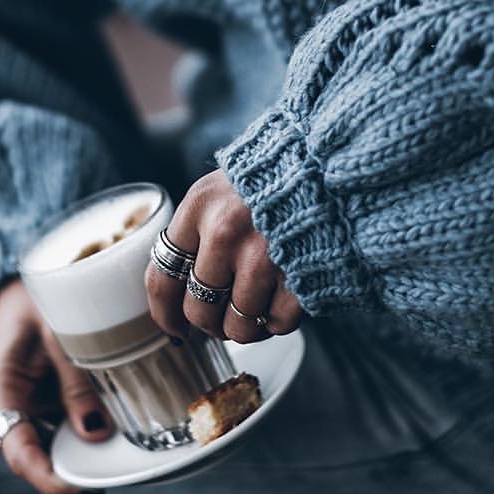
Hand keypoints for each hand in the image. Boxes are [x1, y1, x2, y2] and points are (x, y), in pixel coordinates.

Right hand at [0, 280, 111, 493]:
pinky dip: (85, 429)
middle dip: (74, 468)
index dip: (50, 477)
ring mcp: (24, 407)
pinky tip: (114, 428)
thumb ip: (74, 383)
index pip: (19, 453)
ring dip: (82, 449)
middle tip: (116, 473)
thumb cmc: (36, 301)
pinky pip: (61, 425)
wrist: (24, 284)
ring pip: (53, 443)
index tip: (82, 488)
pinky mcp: (40, 402)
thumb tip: (96, 432)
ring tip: (122, 451)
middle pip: (37, 456)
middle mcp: (6, 408)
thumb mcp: (58, 334)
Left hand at [144, 169, 303, 342]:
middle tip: (224, 314)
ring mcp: (263, 256)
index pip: (162, 278)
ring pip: (238, 327)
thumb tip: (176, 292)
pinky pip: (278, 324)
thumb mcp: (220, 190)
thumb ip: (195, 231)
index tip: (175, 328)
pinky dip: (280, 320)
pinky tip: (285, 296)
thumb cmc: (271, 180)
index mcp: (199, 207)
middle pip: (199, 309)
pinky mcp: (299, 275)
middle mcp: (225, 232)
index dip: (165, 314)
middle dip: (210, 322)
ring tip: (258, 305)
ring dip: (247, 325)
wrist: (330, 165)